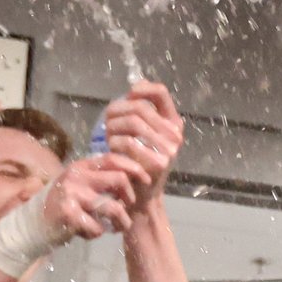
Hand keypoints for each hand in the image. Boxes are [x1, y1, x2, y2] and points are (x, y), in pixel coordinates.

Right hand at [41, 157, 139, 239]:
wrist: (32, 225)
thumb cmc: (63, 205)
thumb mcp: (79, 185)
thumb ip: (100, 179)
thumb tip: (133, 175)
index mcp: (81, 166)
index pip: (113, 158)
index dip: (134, 168)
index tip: (146, 181)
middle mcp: (76, 176)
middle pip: (119, 180)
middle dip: (129, 198)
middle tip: (126, 210)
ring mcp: (71, 194)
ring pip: (113, 207)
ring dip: (121, 222)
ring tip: (116, 228)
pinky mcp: (68, 214)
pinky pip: (98, 226)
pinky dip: (98, 233)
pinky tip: (90, 232)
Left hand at [101, 81, 184, 210]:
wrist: (140, 198)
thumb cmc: (138, 164)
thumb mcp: (145, 135)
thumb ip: (144, 112)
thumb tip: (139, 82)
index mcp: (174, 125)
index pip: (161, 94)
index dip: (142, 89)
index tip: (128, 95)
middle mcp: (175, 136)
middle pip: (140, 108)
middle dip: (117, 111)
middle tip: (107, 120)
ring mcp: (168, 150)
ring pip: (133, 122)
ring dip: (113, 126)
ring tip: (107, 135)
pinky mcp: (156, 163)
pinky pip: (128, 142)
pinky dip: (113, 142)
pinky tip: (110, 149)